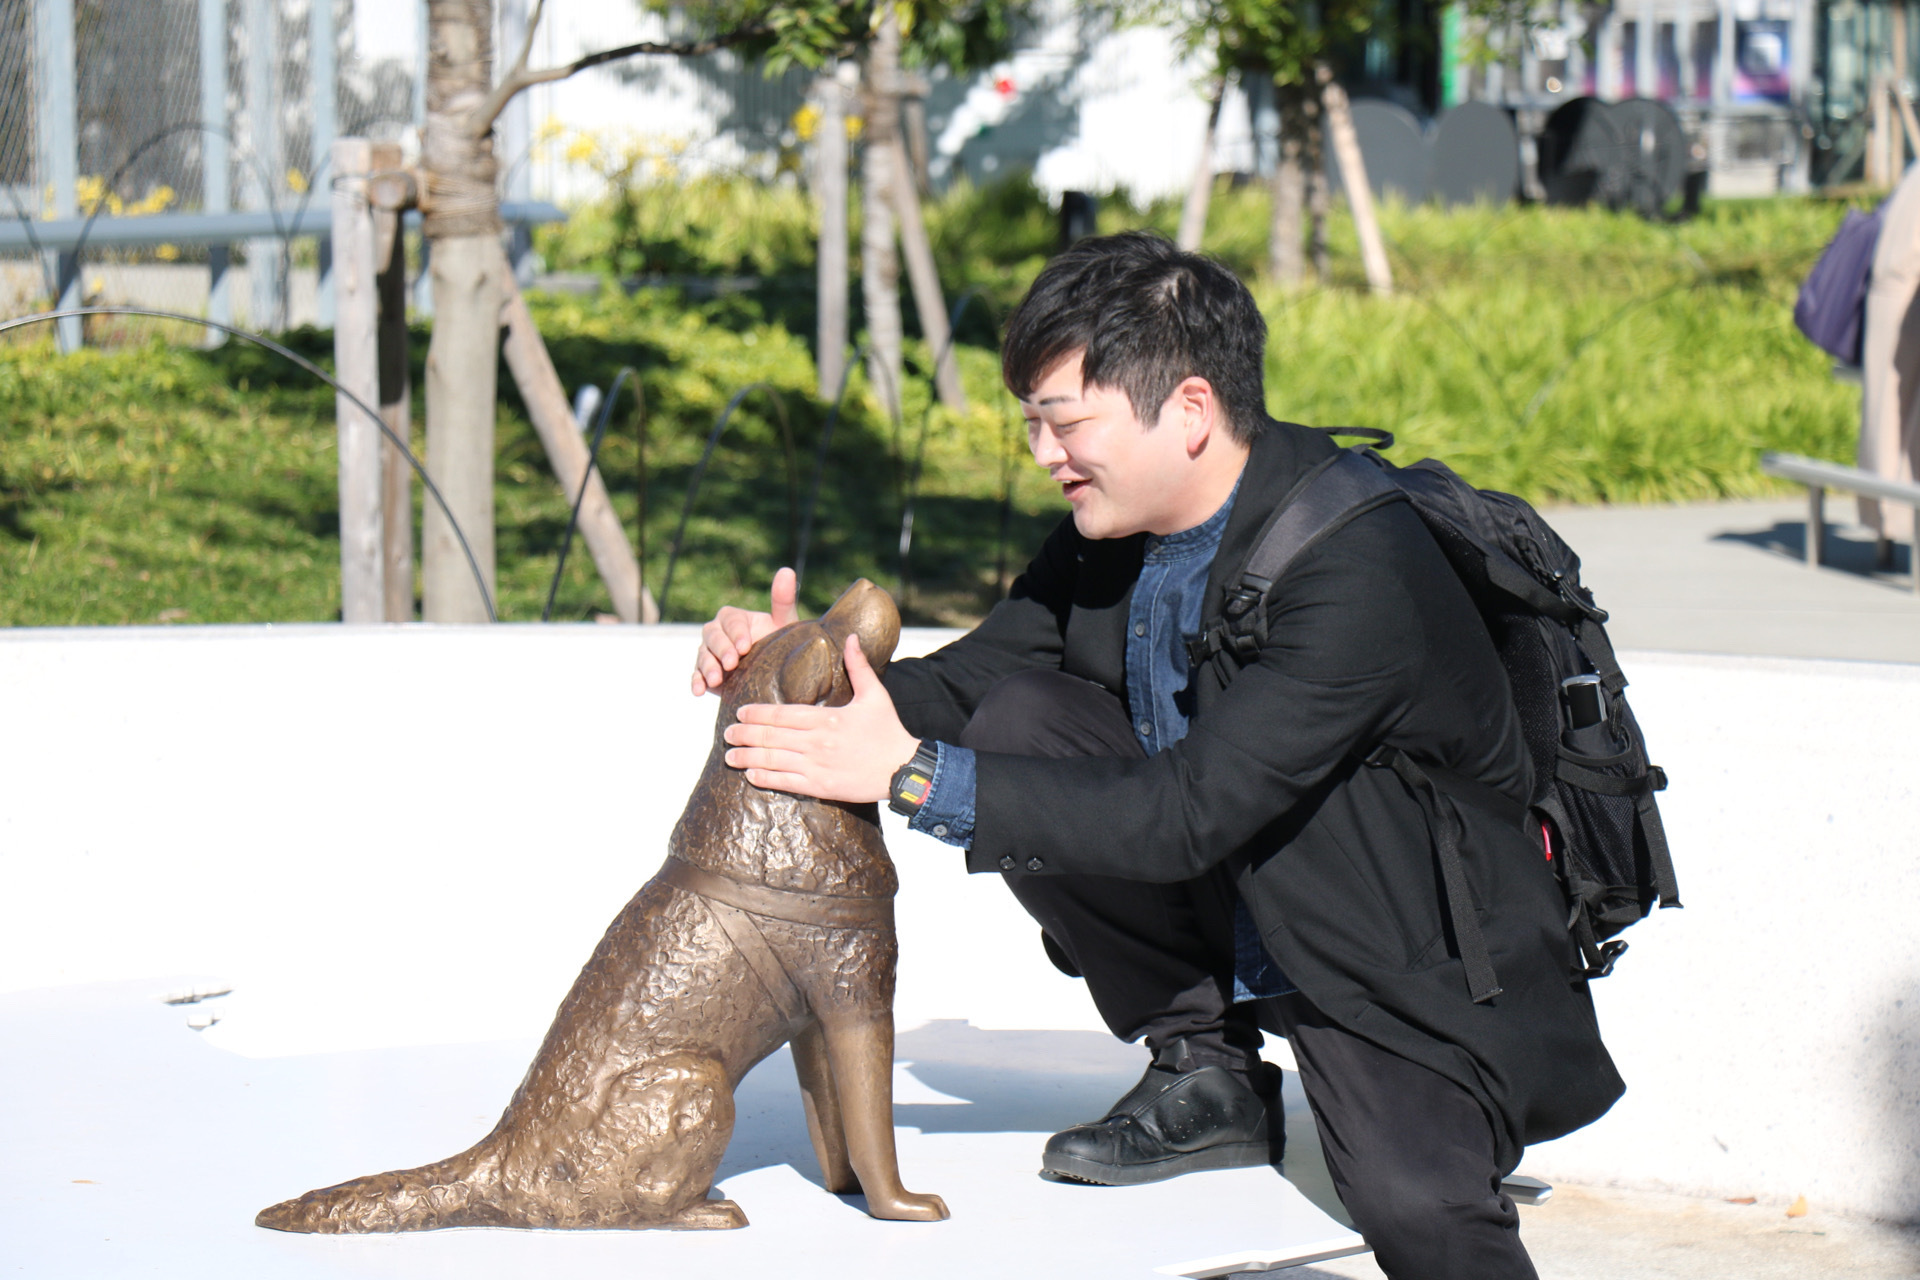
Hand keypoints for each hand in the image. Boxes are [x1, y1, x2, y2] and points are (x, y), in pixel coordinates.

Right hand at [692, 567, 798, 695]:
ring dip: (707, 667)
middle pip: (712, 636)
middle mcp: (719, 633)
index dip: (736, 633)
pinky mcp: (706, 673)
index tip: (745, 647)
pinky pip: (696, 674)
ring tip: (716, 681)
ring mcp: (710, 653)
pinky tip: (699, 691)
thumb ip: (783, 599)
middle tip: (731, 664)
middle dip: (721, 650)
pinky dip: (696, 681)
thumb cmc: (779, 644)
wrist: (774, 674)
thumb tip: (786, 570)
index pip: (730, 620)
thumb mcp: (784, 624)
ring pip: (703, 655)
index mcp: (736, 619)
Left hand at [723, 635, 920, 803]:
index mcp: (827, 718)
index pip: (782, 714)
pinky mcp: (821, 787)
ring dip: (747, 758)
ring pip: (773, 761)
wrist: (904, 769)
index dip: (757, 714)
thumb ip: (859, 666)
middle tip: (726, 733)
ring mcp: (817, 766)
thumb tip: (851, 636)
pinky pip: (786, 782)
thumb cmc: (888, 731)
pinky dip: (766, 778)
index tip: (740, 713)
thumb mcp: (875, 695)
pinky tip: (750, 776)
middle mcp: (817, 742)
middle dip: (744, 735)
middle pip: (771, 737)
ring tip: (729, 756)